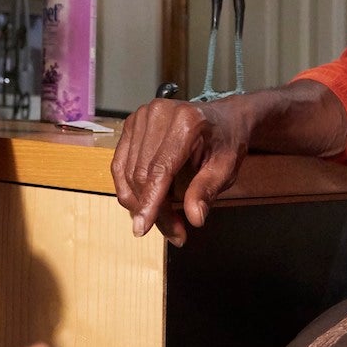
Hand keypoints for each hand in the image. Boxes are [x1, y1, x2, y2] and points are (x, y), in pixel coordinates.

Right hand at [111, 97, 252, 243]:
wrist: (222, 117)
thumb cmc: (225, 141)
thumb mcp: (227, 167)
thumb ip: (207, 190)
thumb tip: (195, 217)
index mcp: (186, 121)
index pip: (160, 170)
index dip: (150, 202)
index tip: (143, 229)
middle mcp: (158, 114)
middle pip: (142, 175)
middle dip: (154, 210)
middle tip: (175, 233)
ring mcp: (140, 117)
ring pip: (128, 173)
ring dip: (140, 203)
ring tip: (165, 219)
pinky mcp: (131, 124)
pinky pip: (120, 165)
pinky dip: (129, 189)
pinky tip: (144, 202)